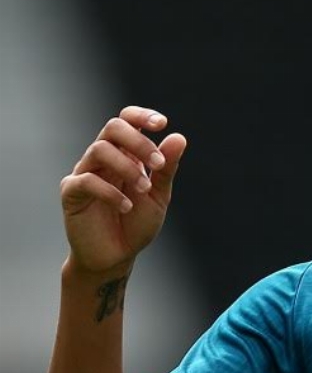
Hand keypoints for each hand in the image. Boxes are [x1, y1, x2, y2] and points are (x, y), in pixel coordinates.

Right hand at [60, 106, 187, 273]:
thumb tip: (179, 137)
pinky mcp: (71, 193)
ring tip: (144, 190)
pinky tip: (126, 207)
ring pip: (99, 149)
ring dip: (128, 167)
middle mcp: (103, 159)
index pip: (126, 121)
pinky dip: (110, 191)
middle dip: (139, 142)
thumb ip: (166, 168)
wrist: (116, 256)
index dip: (141, 115)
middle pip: (113, 127)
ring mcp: (84, 173)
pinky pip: (86, 180)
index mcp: (125, 154)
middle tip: (158, 165)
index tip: (162, 123)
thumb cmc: (136, 224)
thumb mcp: (158, 195)